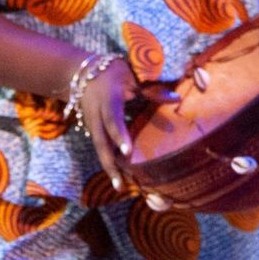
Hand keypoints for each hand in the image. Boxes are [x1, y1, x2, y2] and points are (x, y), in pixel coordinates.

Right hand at [77, 57, 141, 182]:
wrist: (81, 74)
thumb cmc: (113, 73)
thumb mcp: (132, 76)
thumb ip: (152, 91)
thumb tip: (177, 100)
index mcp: (107, 99)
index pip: (113, 119)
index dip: (119, 135)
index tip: (127, 152)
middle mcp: (96, 115)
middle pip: (101, 142)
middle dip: (110, 163)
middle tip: (119, 183)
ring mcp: (91, 124)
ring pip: (99, 148)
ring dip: (108, 166)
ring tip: (119, 186)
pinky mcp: (92, 129)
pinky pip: (100, 146)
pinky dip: (107, 160)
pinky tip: (117, 174)